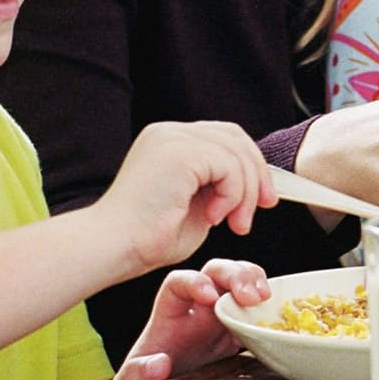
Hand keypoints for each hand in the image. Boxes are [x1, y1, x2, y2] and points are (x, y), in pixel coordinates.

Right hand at [91, 121, 275, 276]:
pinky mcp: (179, 152)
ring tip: (234, 224)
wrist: (114, 247)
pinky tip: (214, 218)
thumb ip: (219, 187)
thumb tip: (253, 184)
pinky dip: (232, 195)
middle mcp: (170, 132)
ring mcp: (173, 138)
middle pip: (235, 138)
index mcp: (170, 141)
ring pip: (236, 153)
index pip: (225, 138)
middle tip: (264, 208)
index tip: (264, 200)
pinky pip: (229, 166)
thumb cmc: (148, 237)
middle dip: (257, 175)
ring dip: (246, 194)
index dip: (251, 165)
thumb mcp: (197, 205)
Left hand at [111, 258, 269, 379]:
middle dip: (234, 275)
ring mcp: (221, 317)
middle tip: (251, 296)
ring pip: (239, 282)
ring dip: (255, 281)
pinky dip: (269, 307)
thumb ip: (137, 374)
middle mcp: (197, 308)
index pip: (179, 282)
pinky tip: (279, 314)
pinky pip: (256, 309)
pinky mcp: (239, 332)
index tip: (210, 297)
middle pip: (215, 272)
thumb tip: (158, 364)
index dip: (195, 282)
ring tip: (266, 297)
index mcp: (170, 313)